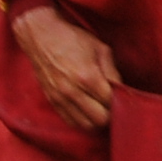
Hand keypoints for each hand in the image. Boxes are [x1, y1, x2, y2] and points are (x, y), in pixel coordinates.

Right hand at [11, 4, 118, 128]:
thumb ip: (112, 72)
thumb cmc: (73, 39)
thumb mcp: (100, 49)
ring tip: (101, 107)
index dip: (120, 100)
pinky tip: (88, 109)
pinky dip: (82, 119)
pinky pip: (70, 121)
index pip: (111, 102)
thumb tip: (121, 90)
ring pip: (85, 124)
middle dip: (110, 113)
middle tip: (113, 103)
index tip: (121, 94)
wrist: (40, 36)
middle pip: (100, 119)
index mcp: (87, 77)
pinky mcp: (51, 100)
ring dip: (97, 119)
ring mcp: (59, 97)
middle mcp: (72, 91)